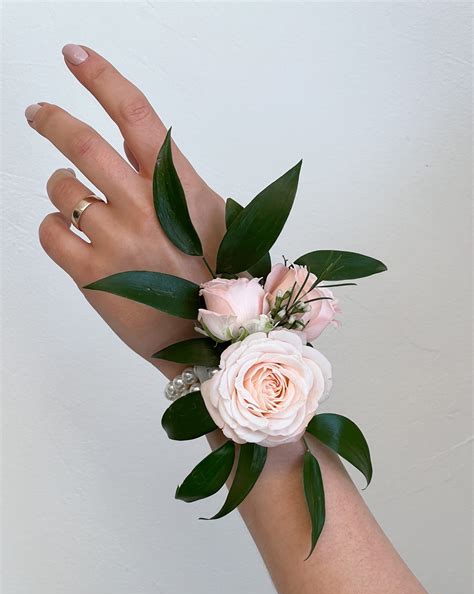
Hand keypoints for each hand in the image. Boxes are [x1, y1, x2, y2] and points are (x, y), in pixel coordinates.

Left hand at [26, 44, 225, 376]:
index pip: (135, 114)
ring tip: (77, 202)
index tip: (75, 56)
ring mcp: (116, 240)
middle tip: (37, 113)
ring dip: (61, 187)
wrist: (209, 339)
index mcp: (177, 187)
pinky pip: (50, 231)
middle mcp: (144, 206)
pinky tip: (70, 233)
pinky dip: (53, 225)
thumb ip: (175, 180)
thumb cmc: (217, 277)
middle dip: (51, 119)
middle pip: (82, 142)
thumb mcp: (210, 217)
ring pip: (61, 189)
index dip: (102, 77)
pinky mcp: (92, 276)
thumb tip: (141, 151)